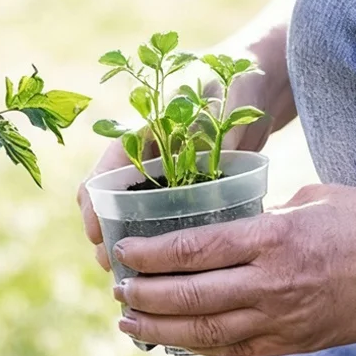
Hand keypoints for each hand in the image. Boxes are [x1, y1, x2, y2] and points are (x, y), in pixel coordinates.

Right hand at [77, 25, 294, 270]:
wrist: (261, 78)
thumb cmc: (238, 80)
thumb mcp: (224, 105)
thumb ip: (215, 133)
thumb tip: (212, 167)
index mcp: (144, 126)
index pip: (106, 169)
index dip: (94, 204)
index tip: (97, 236)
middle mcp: (148, 149)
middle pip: (112, 196)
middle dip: (108, 232)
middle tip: (114, 267)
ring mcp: (165, 167)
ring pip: (134, 209)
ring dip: (130, 239)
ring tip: (133, 276)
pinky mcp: (186, 182)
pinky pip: (161, 213)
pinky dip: (157, 237)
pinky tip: (164, 265)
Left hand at [110, 183, 355, 355]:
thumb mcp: (310, 198)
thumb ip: (263, 217)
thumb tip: (224, 230)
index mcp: (275, 236)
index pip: (194, 249)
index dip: (151, 255)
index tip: (124, 253)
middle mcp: (275, 282)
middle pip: (191, 296)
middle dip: (146, 296)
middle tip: (119, 291)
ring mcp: (287, 319)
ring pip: (207, 331)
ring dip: (161, 329)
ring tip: (130, 322)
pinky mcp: (299, 341)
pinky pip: (237, 349)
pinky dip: (200, 346)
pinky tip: (176, 341)